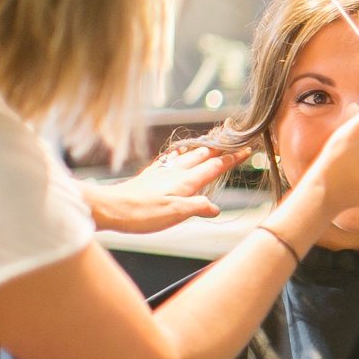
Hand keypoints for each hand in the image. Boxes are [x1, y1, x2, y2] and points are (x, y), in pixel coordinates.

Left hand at [84, 144, 244, 233]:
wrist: (112, 208)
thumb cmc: (143, 213)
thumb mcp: (176, 214)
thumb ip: (198, 207)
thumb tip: (215, 207)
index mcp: (185, 181)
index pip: (214, 167)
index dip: (231, 160)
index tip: (246, 151)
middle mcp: (175, 173)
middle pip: (201, 157)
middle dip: (219, 150)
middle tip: (232, 144)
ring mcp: (161, 173)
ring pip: (186, 156)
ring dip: (200, 151)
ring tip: (209, 146)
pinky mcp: (149, 176)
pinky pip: (169, 161)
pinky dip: (179, 156)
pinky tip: (176, 156)